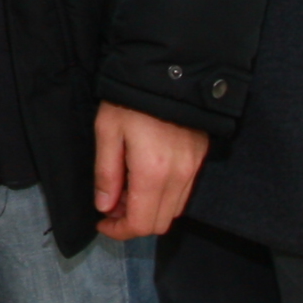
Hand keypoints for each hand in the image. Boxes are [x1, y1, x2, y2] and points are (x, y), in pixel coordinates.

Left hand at [93, 101, 211, 239]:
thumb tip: (105, 207)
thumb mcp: (107, 132)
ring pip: (173, 210)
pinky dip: (164, 197)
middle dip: (132, 222)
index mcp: (153, 173)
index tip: (102, 223)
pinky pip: (184, 193)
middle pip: (159, 223)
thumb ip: (106, 173)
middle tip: (112, 203)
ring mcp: (194, 169)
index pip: (140, 224)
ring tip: (127, 189)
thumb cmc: (131, 100)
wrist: (169, 71)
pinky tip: (147, 178)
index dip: (119, 231)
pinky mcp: (200, 159)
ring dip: (149, 210)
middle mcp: (179, 177)